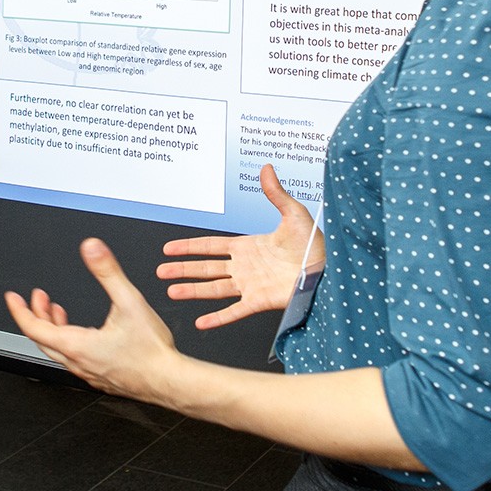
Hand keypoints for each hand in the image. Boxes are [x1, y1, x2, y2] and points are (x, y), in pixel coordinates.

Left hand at [4, 238, 186, 405]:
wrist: (170, 381)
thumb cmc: (152, 351)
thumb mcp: (129, 301)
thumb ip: (108, 272)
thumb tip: (92, 248)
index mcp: (76, 345)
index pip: (34, 328)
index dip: (20, 310)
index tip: (12, 298)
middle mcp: (78, 362)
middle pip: (44, 339)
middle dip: (37, 315)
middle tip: (38, 298)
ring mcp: (89, 372)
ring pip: (59, 350)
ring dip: (54, 328)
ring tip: (58, 311)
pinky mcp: (101, 377)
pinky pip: (74, 359)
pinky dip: (69, 340)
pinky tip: (85, 332)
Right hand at [157, 164, 322, 328]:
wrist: (329, 268)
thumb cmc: (315, 243)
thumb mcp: (293, 213)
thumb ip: (275, 193)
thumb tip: (266, 167)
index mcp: (248, 247)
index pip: (211, 246)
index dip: (189, 247)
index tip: (169, 248)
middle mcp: (245, 267)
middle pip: (206, 268)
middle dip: (182, 269)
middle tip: (160, 271)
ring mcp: (250, 285)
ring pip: (213, 289)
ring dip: (192, 290)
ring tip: (171, 291)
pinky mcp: (260, 301)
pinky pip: (234, 311)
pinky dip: (217, 318)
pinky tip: (200, 322)